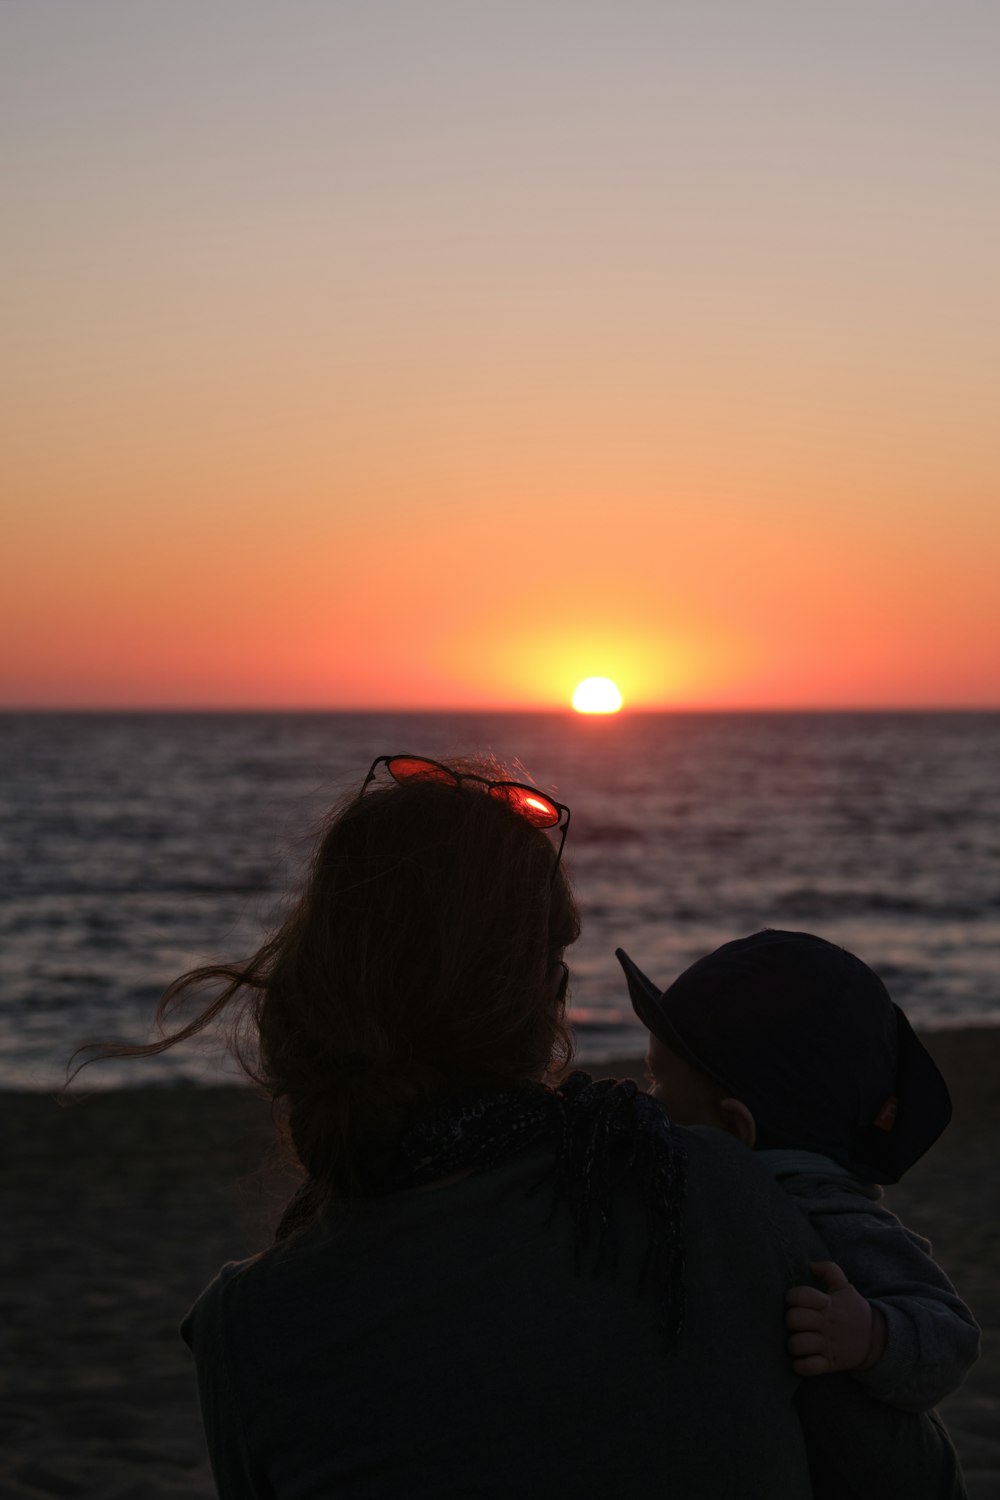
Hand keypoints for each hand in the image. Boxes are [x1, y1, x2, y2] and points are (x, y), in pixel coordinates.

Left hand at [786, 1261, 886, 1375]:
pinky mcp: (830, 1363)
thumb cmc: (852, 1311)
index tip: (793, 1299)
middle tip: (795, 1322)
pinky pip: (809, 1367)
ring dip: (793, 1344)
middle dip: (790, 1320)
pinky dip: (800, 1366)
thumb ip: (829, 1270)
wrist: (876, 1340)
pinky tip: (800, 1360)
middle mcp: (826, 1324)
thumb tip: (811, 1264)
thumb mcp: (845, 1287)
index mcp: (828, 1304)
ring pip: (798, 1344)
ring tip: (796, 1340)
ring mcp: (828, 1345)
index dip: (792, 1296)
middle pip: (794, 1319)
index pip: (802, 1295)